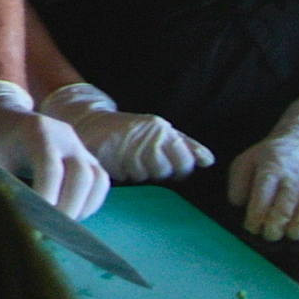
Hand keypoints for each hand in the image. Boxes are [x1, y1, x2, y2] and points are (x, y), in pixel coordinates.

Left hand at [0, 80, 109, 218]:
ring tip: (62, 225)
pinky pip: (101, 182)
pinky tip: (71, 215)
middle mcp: (65, 138)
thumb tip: (9, 219)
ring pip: (98, 179)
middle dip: (69, 207)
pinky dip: (90, 202)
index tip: (37, 222)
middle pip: (82, 175)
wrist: (8, 121)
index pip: (50, 169)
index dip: (47, 197)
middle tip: (51, 230)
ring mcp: (80, 147)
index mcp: (37, 133)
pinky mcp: (89, 158)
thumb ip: (0, 186)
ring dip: (84, 207)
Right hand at [38, 82, 211, 181]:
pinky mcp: (107, 156)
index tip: (167, 162)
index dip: (178, 168)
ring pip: (142, 176)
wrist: (90, 121)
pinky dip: (119, 172)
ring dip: (135, 171)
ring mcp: (126, 147)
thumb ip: (186, 145)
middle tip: (142, 157)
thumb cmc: (131, 128)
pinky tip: (114, 160)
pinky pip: (122, 177)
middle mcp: (146, 137)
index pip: (184, 163)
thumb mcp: (160, 130)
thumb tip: (209, 161)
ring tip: (126, 156)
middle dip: (154, 169)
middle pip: (163, 172)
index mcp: (162, 130)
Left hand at [227, 97, 298, 241]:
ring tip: (289, 234)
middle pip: (284, 210)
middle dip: (274, 229)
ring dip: (296, 231)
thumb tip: (237, 206)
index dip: (256, 217)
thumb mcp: (248, 160)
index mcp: (271, 169)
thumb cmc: (273, 157)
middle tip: (269, 236)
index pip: (262, 198)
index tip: (251, 228)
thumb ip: (238, 182)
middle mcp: (295, 178)